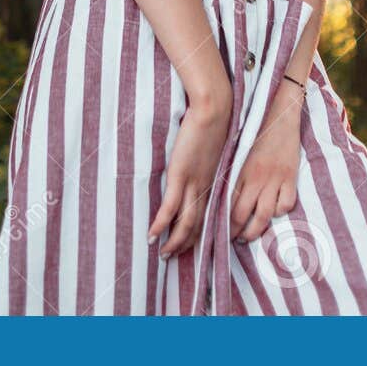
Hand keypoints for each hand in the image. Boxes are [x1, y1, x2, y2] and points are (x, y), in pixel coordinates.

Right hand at [149, 89, 230, 259]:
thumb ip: (205, 158)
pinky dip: (161, 224)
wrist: (214, 109)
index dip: (198, 233)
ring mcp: (193, 182)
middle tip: (172, 256)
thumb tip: (195, 162)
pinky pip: (170, 207)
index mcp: (213, 181)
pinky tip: (152, 236)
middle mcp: (205, 187)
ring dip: (174, 242)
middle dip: (185, 244)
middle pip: (197, 224)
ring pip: (185, 222)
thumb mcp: (212, 145)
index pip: (207, 215)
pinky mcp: (180, 175)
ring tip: (163, 254)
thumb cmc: (213, 121)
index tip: (189, 245)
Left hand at [231, 84, 304, 243]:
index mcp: (238, 170)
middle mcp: (254, 178)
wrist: (277, 111)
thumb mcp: (236, 150)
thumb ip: (230, 171)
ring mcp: (273, 178)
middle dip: (237, 233)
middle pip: (243, 216)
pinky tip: (276, 211)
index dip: (223, 223)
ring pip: (264, 215)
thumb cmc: (253, 129)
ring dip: (256, 230)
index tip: (220, 232)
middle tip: (234, 240)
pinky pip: (286, 204)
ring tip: (250, 235)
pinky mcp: (290, 175)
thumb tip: (218, 192)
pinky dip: (281, 211)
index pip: (227, 205)